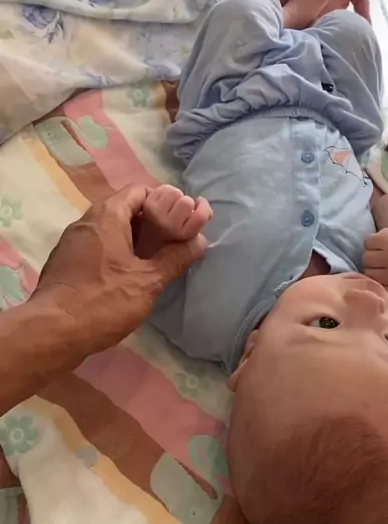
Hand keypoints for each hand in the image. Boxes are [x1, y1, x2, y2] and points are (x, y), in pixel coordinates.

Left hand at [33, 185, 206, 354]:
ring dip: (133, 240)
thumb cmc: (102, 301)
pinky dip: (115, 253)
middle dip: (150, 223)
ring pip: (109, 229)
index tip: (180, 221)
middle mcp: (86, 221)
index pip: (139, 190)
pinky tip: (127, 277)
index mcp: (107, 216)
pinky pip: (96, 246)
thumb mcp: (147, 281)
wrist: (51, 333)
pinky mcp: (65, 262)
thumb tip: (200, 241)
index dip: (164, 201)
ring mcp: (72, 242)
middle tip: (172, 242)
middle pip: (124, 209)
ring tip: (154, 261)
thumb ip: (175, 258)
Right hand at [362, 226, 387, 297]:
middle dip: (372, 267)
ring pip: (364, 258)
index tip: (386, 274)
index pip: (373, 287)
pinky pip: (366, 244)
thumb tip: (362, 286)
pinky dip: (371, 243)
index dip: (375, 280)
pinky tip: (383, 243)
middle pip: (367, 273)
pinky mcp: (385, 239)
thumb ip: (382, 290)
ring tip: (384, 252)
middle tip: (385, 262)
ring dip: (370, 254)